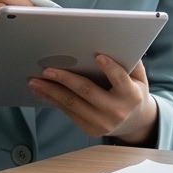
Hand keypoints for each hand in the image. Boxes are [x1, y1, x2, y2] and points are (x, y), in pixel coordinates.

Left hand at [31, 55, 157, 142]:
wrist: (134, 122)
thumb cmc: (132, 91)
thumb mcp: (139, 77)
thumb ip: (132, 62)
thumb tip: (120, 42)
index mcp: (132, 95)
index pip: (119, 79)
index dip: (110, 68)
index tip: (97, 55)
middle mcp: (117, 111)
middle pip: (87, 91)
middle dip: (64, 79)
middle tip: (46, 69)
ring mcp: (102, 123)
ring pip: (72, 104)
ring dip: (50, 91)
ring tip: (34, 81)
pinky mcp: (90, 130)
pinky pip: (68, 112)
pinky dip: (53, 100)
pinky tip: (41, 90)